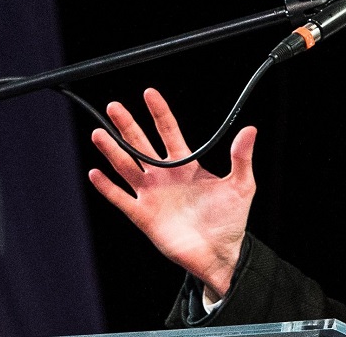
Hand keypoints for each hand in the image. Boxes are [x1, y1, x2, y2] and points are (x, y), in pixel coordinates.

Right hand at [88, 87, 256, 299]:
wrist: (220, 253)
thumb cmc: (231, 219)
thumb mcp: (241, 184)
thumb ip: (242, 157)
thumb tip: (250, 129)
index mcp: (186, 164)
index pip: (168, 131)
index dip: (159, 112)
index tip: (149, 92)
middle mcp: (164, 176)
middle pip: (141, 144)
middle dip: (127, 125)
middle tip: (113, 106)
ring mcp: (151, 195)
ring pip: (126, 167)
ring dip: (112, 151)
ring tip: (98, 133)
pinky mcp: (143, 216)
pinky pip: (121, 199)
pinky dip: (107, 187)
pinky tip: (95, 173)